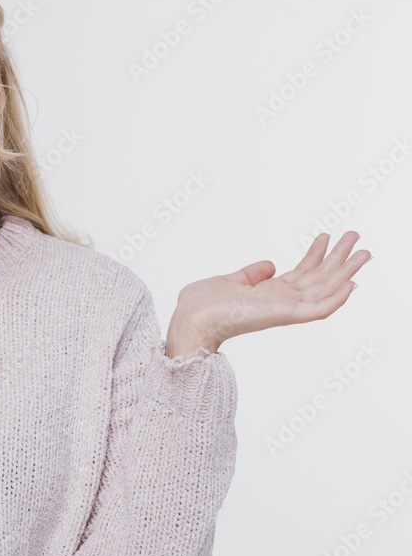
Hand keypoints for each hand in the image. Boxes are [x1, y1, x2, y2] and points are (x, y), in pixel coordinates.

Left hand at [166, 231, 371, 357]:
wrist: (190, 319)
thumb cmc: (201, 305)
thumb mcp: (229, 281)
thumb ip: (251, 274)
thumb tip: (269, 265)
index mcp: (268, 295)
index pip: (300, 275)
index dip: (315, 256)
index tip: (327, 237)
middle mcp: (280, 302)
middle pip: (318, 279)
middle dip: (338, 258)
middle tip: (355, 236)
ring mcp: (284, 309)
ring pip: (324, 290)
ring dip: (346, 271)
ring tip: (363, 251)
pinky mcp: (284, 315)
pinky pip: (318, 310)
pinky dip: (336, 299)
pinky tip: (351, 284)